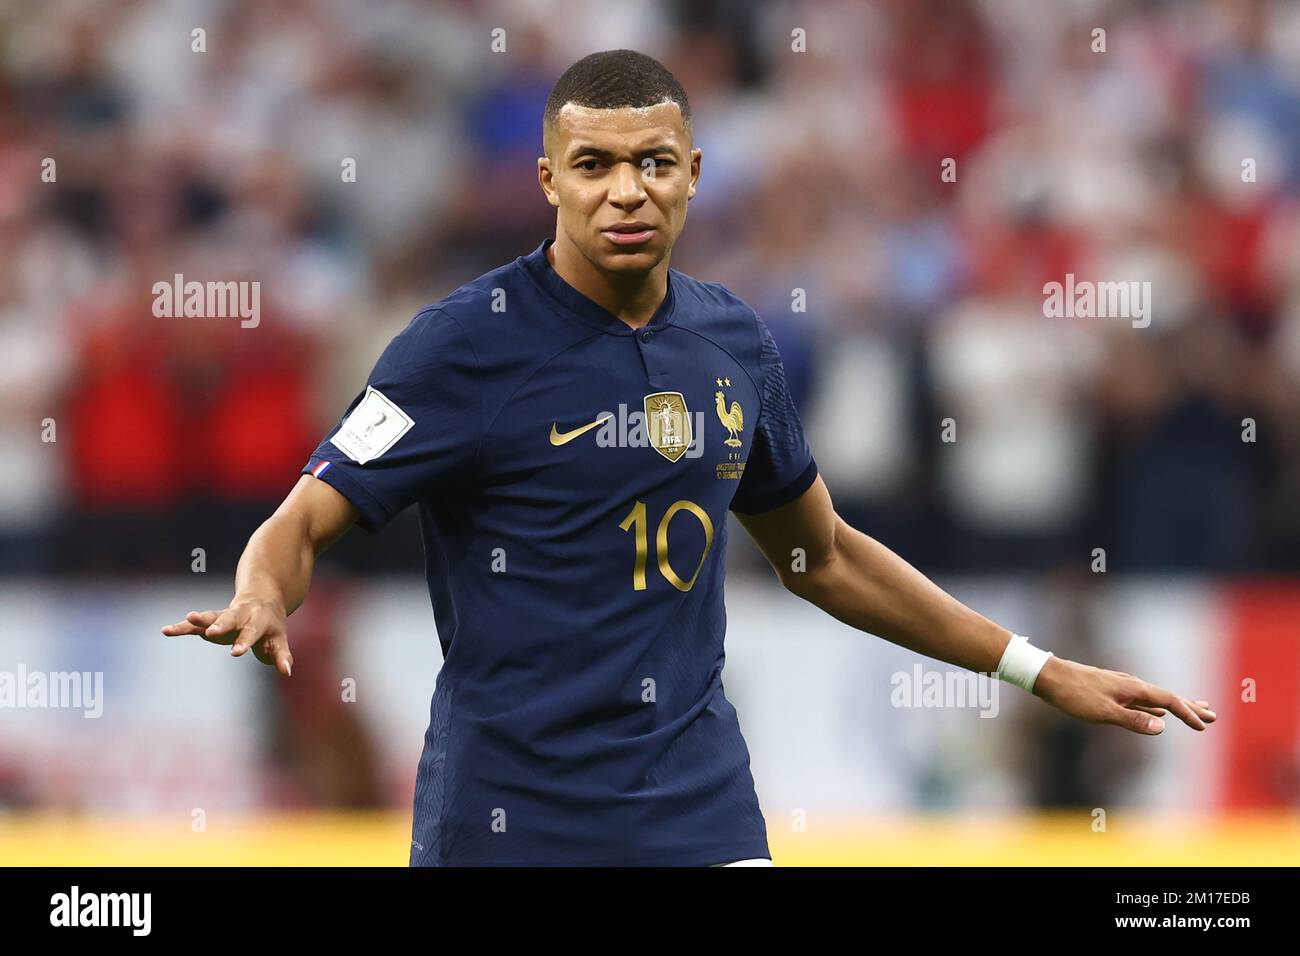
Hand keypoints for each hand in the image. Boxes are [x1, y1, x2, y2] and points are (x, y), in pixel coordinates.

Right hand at [161, 597, 293, 676]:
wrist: (262, 598)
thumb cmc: (271, 627)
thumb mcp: (279, 640)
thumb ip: (281, 656)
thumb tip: (286, 671)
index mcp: (260, 621)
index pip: (253, 632)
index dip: (245, 642)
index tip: (235, 653)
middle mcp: (243, 615)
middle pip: (232, 619)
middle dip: (222, 626)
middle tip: (212, 633)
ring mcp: (226, 616)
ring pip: (213, 616)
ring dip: (201, 618)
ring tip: (188, 617)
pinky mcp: (212, 619)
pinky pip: (195, 624)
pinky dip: (181, 627)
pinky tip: (166, 630)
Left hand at [1031, 657, 1214, 733]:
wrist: (1048, 676)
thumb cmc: (1073, 695)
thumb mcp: (1103, 712)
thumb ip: (1133, 720)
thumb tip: (1163, 726)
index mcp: (1133, 688)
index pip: (1169, 701)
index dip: (1188, 713)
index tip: (1205, 726)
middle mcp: (1131, 685)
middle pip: (1168, 696)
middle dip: (1190, 707)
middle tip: (1213, 716)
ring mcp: (1121, 687)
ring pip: (1155, 698)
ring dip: (1175, 707)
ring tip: (1193, 711)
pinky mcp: (1110, 691)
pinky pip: (1142, 701)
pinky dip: (1155, 708)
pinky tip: (1156, 713)